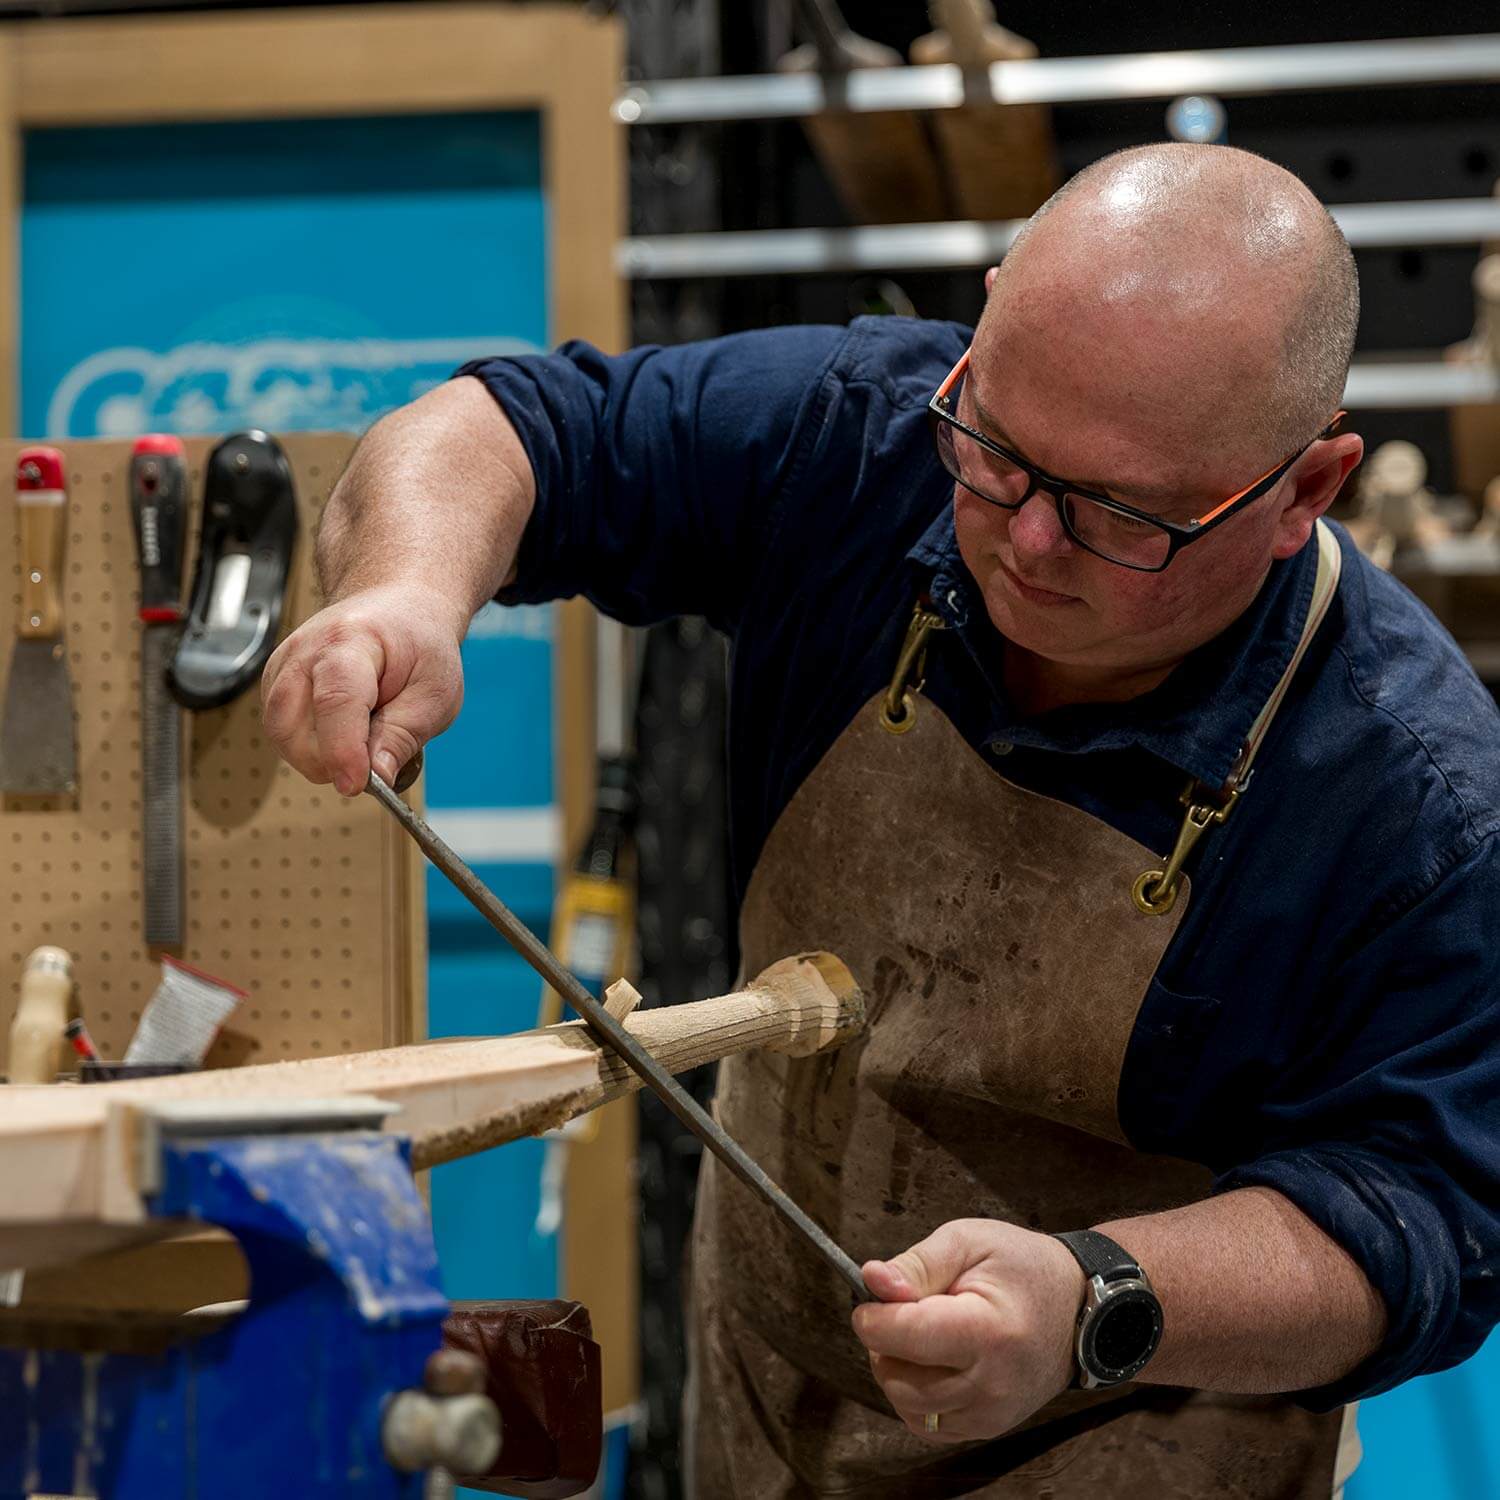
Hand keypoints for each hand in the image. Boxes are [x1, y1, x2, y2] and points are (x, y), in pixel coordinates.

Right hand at [262, 584, 466, 794]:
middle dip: (328, 761)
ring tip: (364, 738)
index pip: (335, 702)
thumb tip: (377, 777)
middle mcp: (305, 650)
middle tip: (372, 762)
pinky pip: (282, 731)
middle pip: (291, 725)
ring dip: (319, 756)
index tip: (357, 785)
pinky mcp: (276, 683)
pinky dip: (311, 746)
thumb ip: (404, 735)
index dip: (342, 751)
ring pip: (281, 734)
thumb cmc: (419, 645)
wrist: (398, 609)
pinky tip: (344, 730)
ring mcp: (283, 666)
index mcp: (351, 641)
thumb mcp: (436, 691)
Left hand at [852, 1219, 1083, 1443]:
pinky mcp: (988, 1427)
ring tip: (916, 1335)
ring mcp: (991, 1413)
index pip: (906, 1337)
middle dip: (882, 1344)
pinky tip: (927, 1363)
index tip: (870, 1298)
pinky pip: (927, 1426)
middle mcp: (991, 1384)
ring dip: (896, 1372)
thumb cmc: (1023, 1267)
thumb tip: (872, 1281)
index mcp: (988, 1331)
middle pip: (899, 1380)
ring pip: (908, 1408)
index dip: (873, 1317)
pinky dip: (914, 1398)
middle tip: (898, 1312)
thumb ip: (917, 1264)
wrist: (1077, 1307)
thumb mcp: (969, 1242)